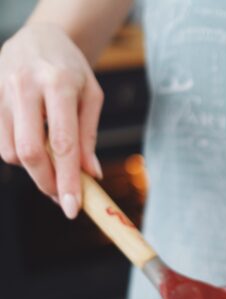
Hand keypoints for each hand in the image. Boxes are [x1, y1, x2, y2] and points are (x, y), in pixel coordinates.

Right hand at [0, 23, 103, 217]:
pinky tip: (37, 149)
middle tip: (62, 197)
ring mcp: (1, 91)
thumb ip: (88, 137)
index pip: (63, 144)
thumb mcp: (91, 97)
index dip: (67, 180)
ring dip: (34, 171)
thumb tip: (90, 175)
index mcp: (58, 84)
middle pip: (30, 151)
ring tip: (54, 168)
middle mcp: (25, 86)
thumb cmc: (71, 70)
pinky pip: (1, 142)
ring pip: (11, 151)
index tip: (72, 208)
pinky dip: (20, 156)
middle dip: (46, 183)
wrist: (39, 37)